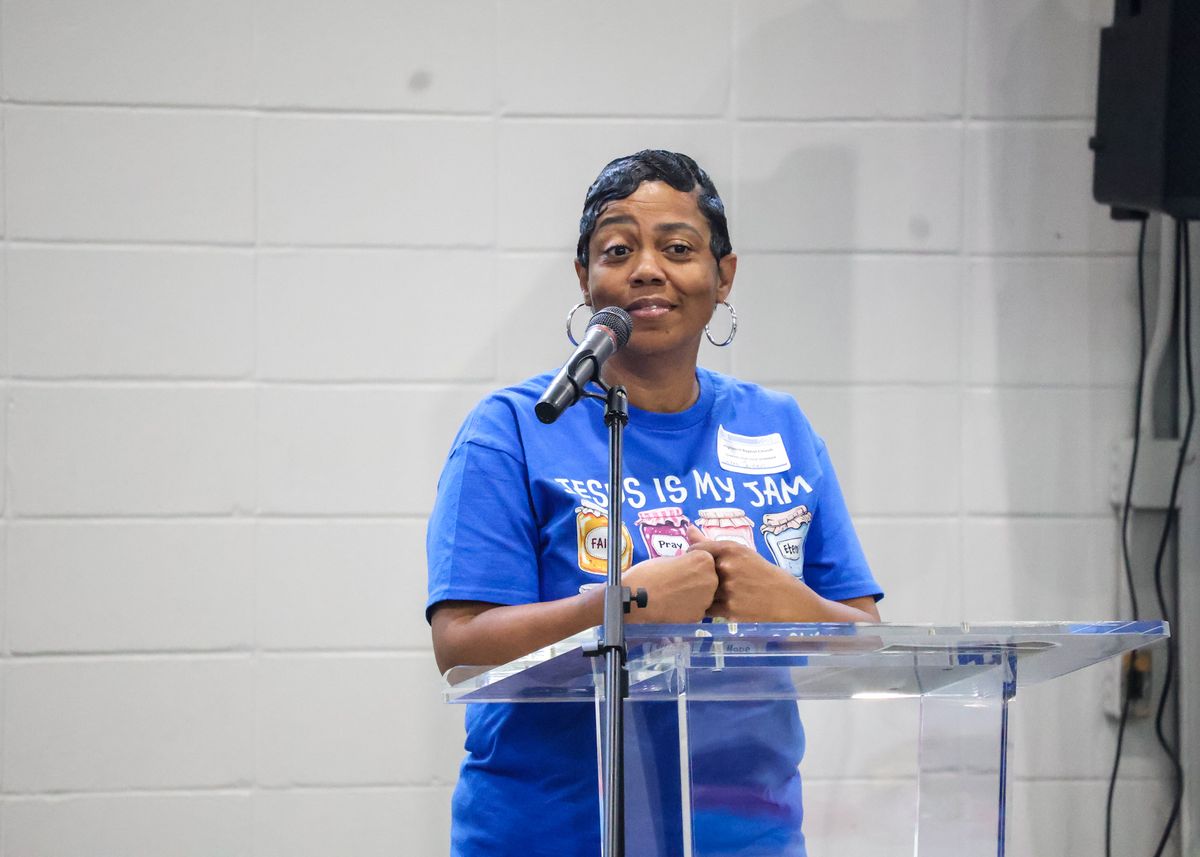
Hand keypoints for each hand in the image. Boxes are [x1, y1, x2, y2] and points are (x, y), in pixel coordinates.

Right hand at [622, 550, 717, 623]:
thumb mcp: (670, 558)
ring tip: (675, 594)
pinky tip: (675, 605)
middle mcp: (711, 578)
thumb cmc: (648, 573)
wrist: (636, 597)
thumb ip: (685, 560)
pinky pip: (698, 608)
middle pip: (710, 577)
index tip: (680, 566)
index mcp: (704, 559)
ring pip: (705, 594)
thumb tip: (689, 562)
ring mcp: (707, 598)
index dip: (693, 563)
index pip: (706, 560)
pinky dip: (689, 607)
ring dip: (695, 593)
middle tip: (678, 581)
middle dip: (697, 578)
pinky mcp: (699, 614)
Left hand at [685, 525, 812, 621]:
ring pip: (702, 591)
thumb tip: (688, 528)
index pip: (697, 549)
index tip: (695, 561)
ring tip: (714, 594)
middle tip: (703, 580)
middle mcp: (727, 566)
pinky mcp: (729, 609)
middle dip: (697, 576)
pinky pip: (708, 609)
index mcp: (731, 548)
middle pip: (698, 571)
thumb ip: (712, 544)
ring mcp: (728, 589)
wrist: (787, 601)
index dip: (693, 557)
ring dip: (702, 594)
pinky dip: (709, 608)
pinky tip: (719, 607)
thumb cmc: (763, 574)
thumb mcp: (742, 554)